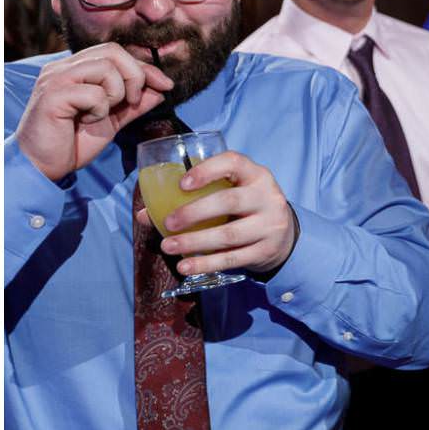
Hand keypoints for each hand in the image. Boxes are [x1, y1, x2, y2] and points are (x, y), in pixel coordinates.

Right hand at [15, 43, 173, 181]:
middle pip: (113, 51)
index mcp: (75, 69)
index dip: (145, 67)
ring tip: (103, 113)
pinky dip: (100, 109)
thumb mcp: (112, 120)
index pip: (116, 53)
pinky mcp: (52, 95)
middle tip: (131, 102)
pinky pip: (93, 92)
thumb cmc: (73, 142)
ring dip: (116, 93)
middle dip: (136, 76)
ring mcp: (55, 79)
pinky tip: (88, 121)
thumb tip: (161, 90)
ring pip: (106, 68)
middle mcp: (63, 68)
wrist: (43, 166)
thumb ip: (134, 103)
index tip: (166, 85)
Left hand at [135, 151, 297, 275]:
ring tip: (168, 247)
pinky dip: (206, 264)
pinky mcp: (266, 250)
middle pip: (229, 202)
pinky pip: (232, 259)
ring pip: (228, 235)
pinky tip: (185, 267)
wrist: (283, 234)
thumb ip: (195, 197)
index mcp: (256, 175)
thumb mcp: (231, 192)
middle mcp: (267, 196)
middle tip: (168, 223)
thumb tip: (145, 213)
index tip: (182, 184)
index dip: (207, 171)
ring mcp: (270, 225)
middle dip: (194, 212)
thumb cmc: (246, 207)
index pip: (234, 163)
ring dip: (194, 242)